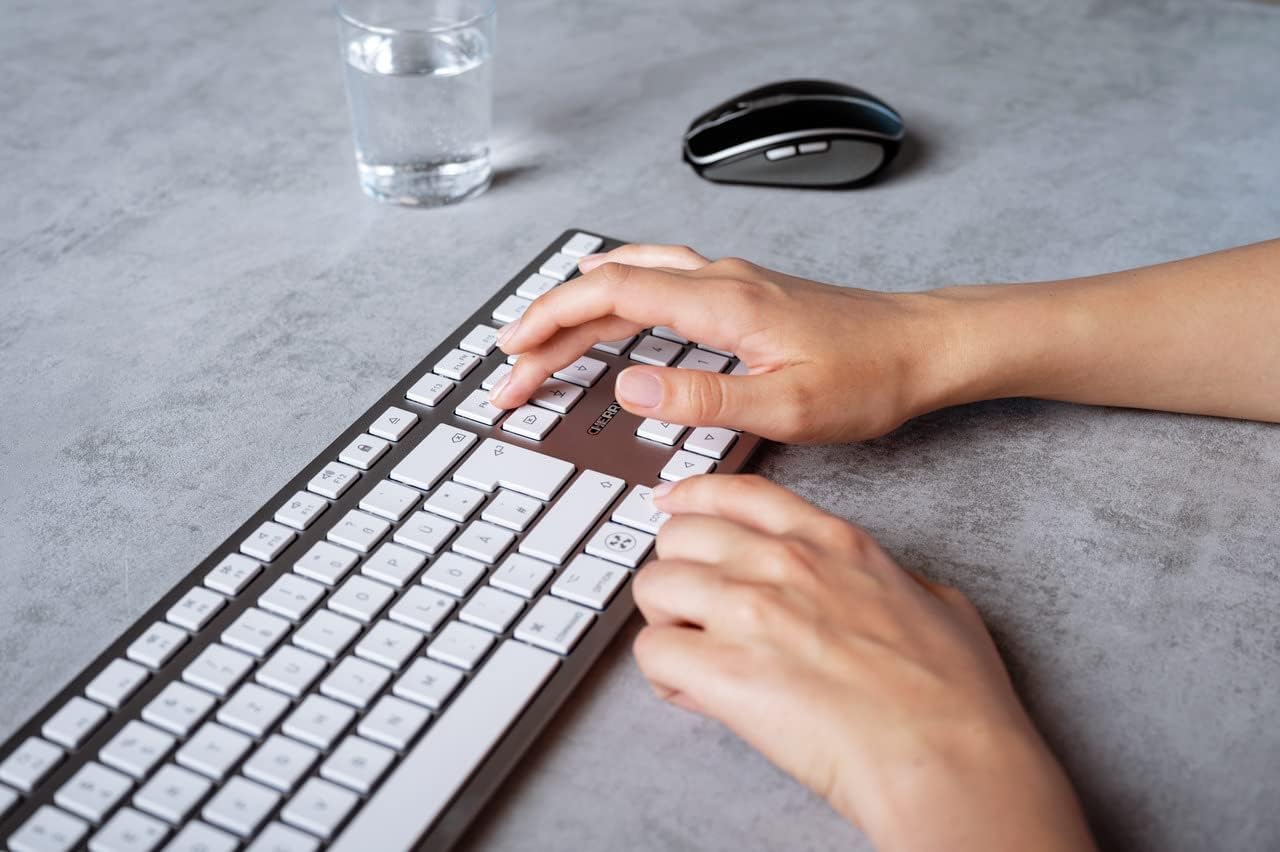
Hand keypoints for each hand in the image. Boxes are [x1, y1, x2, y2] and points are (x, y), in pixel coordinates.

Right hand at [491, 244, 955, 442]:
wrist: (924, 348)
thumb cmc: (870, 376)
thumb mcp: (788, 404)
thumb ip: (704, 396)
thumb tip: (629, 387)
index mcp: (721, 302)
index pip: (609, 295)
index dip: (550, 320)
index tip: (511, 354)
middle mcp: (718, 280)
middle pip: (608, 286)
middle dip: (549, 326)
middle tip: (510, 370)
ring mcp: (729, 283)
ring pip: (630, 279)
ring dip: (578, 309)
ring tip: (540, 341)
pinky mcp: (741, 295)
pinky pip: (657, 283)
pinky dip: (614, 299)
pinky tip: (609, 310)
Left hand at [632, 474, 1094, 850]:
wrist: (946, 758)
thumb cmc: (954, 696)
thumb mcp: (937, 602)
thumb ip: (888, 580)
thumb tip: (880, 588)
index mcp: (831, 542)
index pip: (737, 494)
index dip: (692, 499)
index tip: (672, 506)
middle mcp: (782, 562)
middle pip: (679, 535)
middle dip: (679, 572)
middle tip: (693, 610)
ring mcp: (750, 610)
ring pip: (653, 587)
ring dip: (665, 622)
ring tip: (696, 657)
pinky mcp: (724, 670)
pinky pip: (651, 652)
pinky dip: (664, 675)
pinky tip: (699, 694)